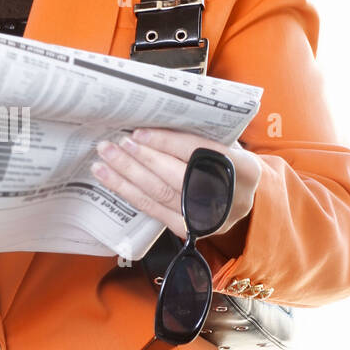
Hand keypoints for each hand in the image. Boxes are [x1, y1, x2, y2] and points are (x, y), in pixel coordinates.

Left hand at [90, 127, 262, 241]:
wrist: (242, 197)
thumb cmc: (228, 163)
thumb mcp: (227, 145)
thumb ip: (200, 135)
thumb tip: (155, 119)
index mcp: (244, 168)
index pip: (200, 153)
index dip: (168, 143)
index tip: (140, 133)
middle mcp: (229, 198)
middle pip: (177, 177)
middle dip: (142, 160)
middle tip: (116, 145)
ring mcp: (208, 218)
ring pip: (161, 195)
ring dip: (128, 177)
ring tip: (104, 161)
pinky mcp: (188, 230)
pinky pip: (153, 210)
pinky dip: (129, 193)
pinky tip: (111, 180)